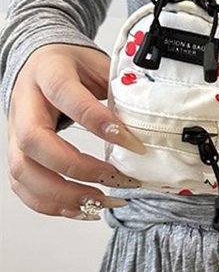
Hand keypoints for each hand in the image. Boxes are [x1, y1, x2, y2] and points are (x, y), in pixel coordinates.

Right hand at [5, 43, 146, 219]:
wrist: (42, 63)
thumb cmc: (74, 67)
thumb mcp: (100, 66)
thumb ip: (120, 89)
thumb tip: (150, 120)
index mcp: (48, 72)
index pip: (65, 95)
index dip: (98, 122)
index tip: (131, 143)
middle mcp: (24, 102)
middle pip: (33, 140)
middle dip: (76, 167)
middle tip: (114, 179)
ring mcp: (14, 130)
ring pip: (22, 170)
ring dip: (63, 194)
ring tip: (101, 201)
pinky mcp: (16, 152)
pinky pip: (22, 185)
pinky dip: (51, 204)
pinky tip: (84, 208)